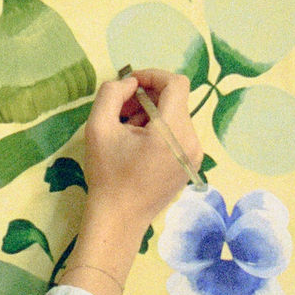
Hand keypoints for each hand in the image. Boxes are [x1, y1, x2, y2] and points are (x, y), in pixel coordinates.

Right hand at [57, 70, 200, 294]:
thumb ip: (111, 94)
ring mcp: (196, 155)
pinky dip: (161, 131)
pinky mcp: (192, 166)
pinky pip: (180, 136)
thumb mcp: (98, 128)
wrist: (119, 218)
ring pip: (178, 118)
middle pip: (176, 101)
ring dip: (153, 115)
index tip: (131, 84)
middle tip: (122, 111)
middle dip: (148, 98)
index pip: (176, 83)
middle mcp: (192, 141)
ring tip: (127, 132)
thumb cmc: (107, 174)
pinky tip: (139, 147)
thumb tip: (128, 83)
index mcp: (172, 131)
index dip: (153, 75)